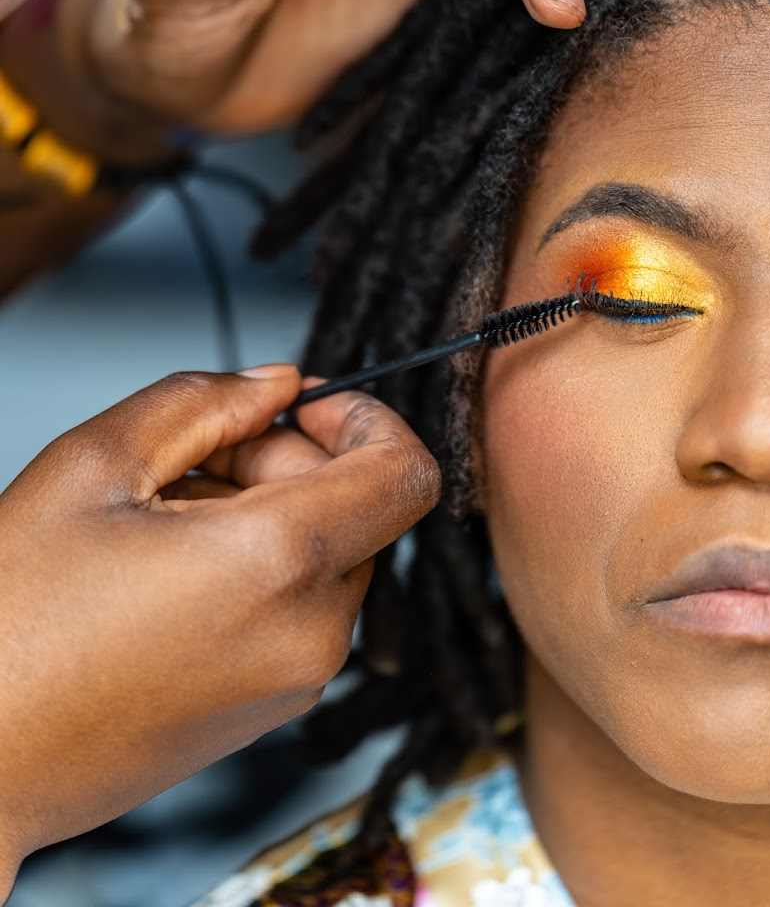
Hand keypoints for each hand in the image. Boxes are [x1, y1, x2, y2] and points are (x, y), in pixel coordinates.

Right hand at [0, 365, 437, 892]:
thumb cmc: (15, 626)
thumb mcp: (95, 466)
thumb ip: (203, 402)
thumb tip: (275, 384)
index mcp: (279, 562)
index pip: (407, 471)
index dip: (365, 417)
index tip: (307, 406)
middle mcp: (311, 631)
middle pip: (360, 507)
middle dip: (290, 462)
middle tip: (196, 462)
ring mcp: (297, 679)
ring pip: (330, 555)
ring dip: (271, 515)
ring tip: (168, 524)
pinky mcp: (274, 708)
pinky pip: (305, 608)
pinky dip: (263, 570)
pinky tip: (176, 574)